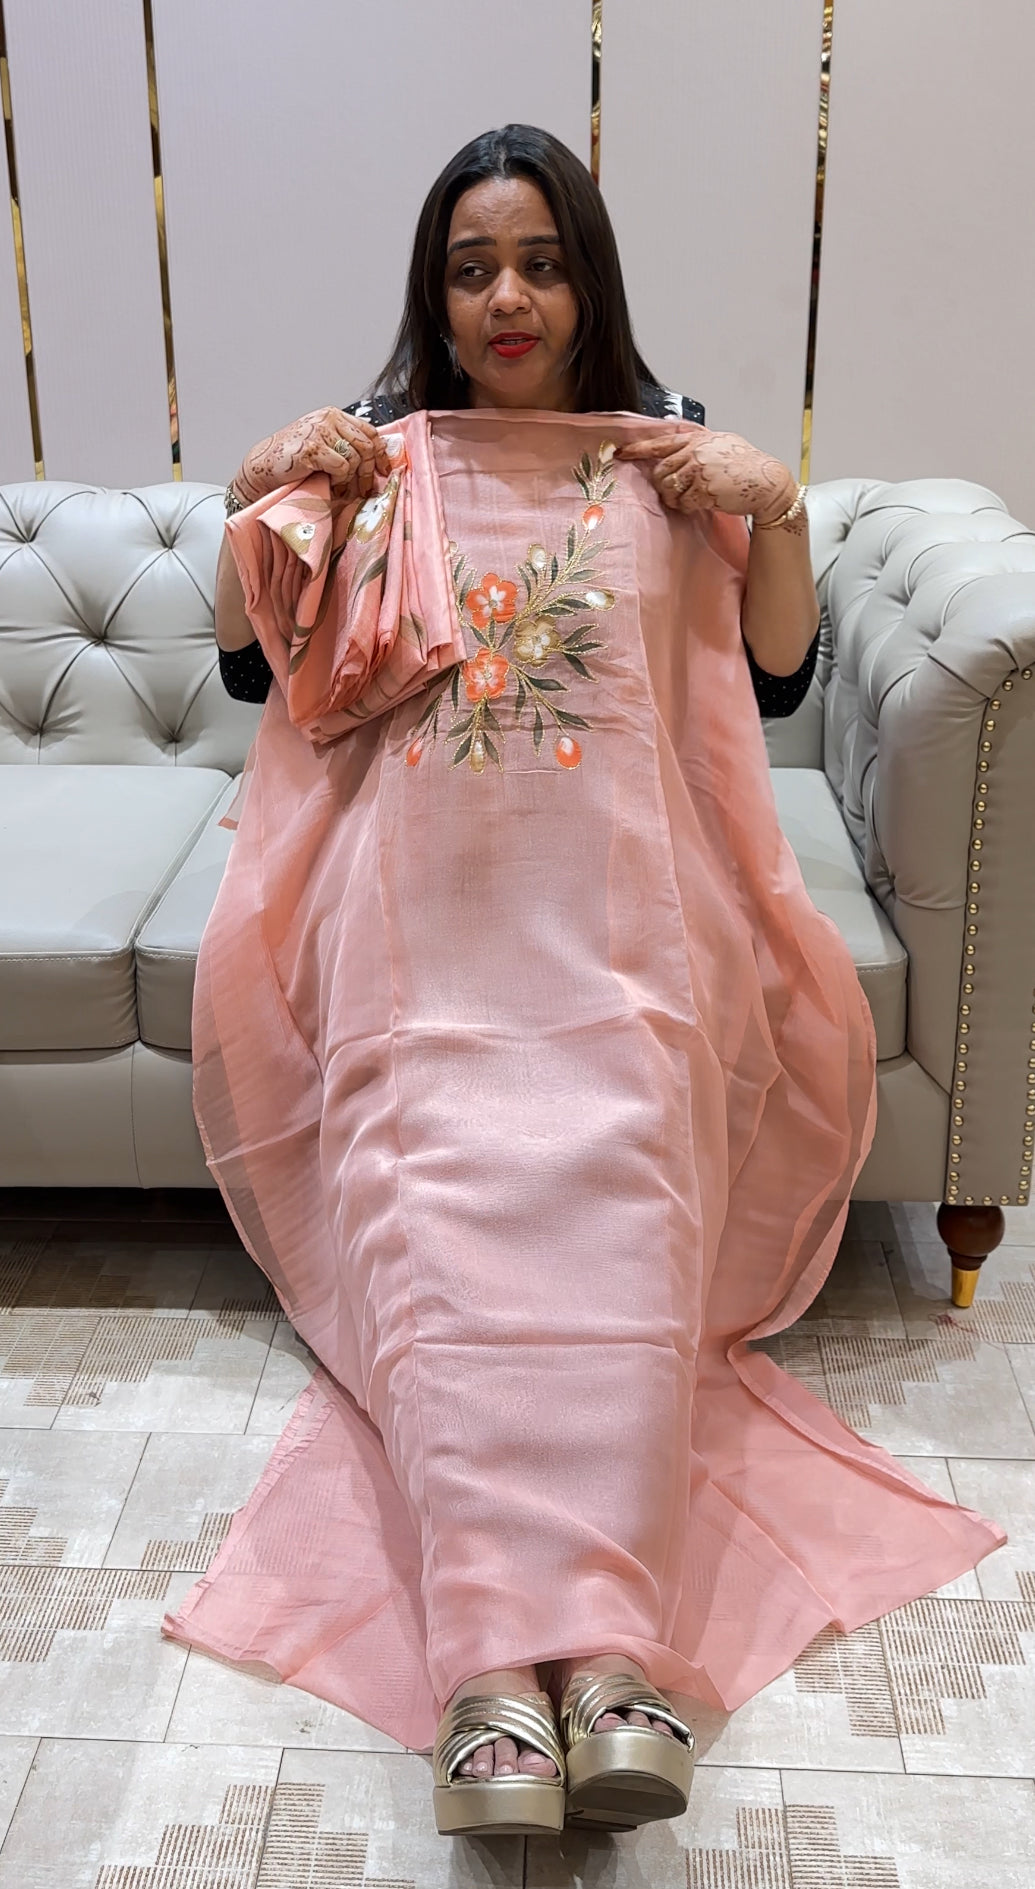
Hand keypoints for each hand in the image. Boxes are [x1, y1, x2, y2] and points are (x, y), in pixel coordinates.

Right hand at [232, 407, 392, 504]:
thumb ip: (343, 444)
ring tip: (342, 489)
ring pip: (354, 458)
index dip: (381, 453)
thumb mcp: (322, 444)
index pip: (368, 431)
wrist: (262, 467)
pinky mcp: (313, 448)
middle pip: (366, 445)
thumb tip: (374, 463)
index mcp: (332, 415)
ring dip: (351, 480)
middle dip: (368, 472)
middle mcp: (328, 419)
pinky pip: (341, 467)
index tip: (384, 471)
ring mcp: (319, 432)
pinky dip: (340, 481)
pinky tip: (331, 486)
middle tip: (365, 489)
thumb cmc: (292, 460)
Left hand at [618, 425, 796, 523]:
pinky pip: (683, 502)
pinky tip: (699, 504)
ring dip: (674, 498)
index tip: (620, 453)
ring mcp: (699, 471)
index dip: (638, 449)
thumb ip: (698, 444)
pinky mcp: (705, 490)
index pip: (660, 443)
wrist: (766, 480)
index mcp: (697, 439)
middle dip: (662, 485)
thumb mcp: (721, 442)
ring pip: (668, 488)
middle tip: (673, 492)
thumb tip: (678, 449)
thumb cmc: (746, 464)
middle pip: (660, 471)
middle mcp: (695, 452)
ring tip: (688, 499)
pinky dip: (688, 507)